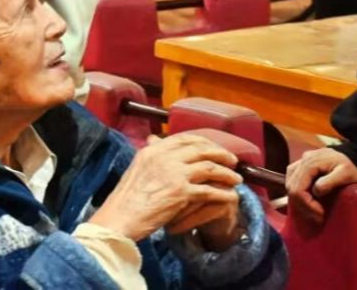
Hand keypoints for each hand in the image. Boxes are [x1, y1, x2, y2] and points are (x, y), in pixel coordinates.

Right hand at [90, 133, 241, 241]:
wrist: (119, 219)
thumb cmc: (125, 198)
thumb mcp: (136, 167)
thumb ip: (150, 154)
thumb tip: (154, 140)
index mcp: (153, 149)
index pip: (184, 138)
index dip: (203, 141)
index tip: (214, 147)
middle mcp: (165, 157)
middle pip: (201, 149)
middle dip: (220, 154)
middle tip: (233, 160)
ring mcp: (174, 174)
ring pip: (209, 168)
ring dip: (226, 173)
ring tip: (237, 178)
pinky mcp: (181, 193)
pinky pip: (209, 190)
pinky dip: (222, 193)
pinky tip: (230, 196)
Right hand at [285, 147, 356, 222]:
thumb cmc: (353, 166)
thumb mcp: (345, 174)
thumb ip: (329, 182)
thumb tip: (316, 191)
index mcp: (310, 162)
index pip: (298, 188)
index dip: (307, 205)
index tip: (320, 214)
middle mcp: (303, 160)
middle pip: (292, 187)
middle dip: (303, 205)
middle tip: (317, 216)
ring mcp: (303, 161)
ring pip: (290, 183)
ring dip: (299, 200)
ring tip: (313, 209)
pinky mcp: (305, 164)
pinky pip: (295, 179)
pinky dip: (299, 192)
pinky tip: (309, 199)